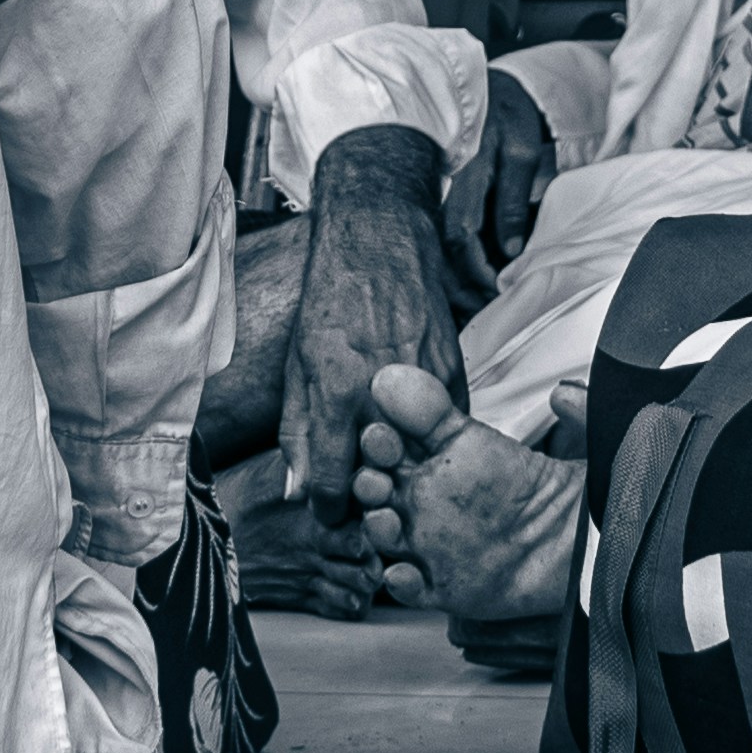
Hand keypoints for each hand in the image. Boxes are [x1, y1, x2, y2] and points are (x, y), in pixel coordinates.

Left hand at [288, 123, 460, 520]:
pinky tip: (414, 434)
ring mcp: (424, 382)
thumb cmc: (329, 300)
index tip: (331, 512)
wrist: (377, 239)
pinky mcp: (454, 371)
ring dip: (404, 470)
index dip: (330, 510)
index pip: (334, 486)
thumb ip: (298, 432)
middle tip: (360, 496)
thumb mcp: (297, 366)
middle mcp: (382, 391)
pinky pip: (446, 429)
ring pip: (419, 458)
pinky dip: (431, 440)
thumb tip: (299, 492)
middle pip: (381, 480)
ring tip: (387, 467)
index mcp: (335, 392)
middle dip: (369, 496)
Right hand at [443, 72, 556, 301]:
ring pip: (430, 244)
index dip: (475, 269)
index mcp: (463, 172)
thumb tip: (508, 249)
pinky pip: (431, 233)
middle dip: (458, 284)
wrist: (485, 87)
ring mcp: (430, 187)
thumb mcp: (522, 152)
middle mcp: (438, 184)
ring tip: (472, 302)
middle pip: (437, 247)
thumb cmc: (508, 116)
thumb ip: (511, 200)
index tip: (495, 290)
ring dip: (449, 278)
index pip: (460, 233)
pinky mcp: (429, 191)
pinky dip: (444, 260)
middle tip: (482, 308)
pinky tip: (458, 279)